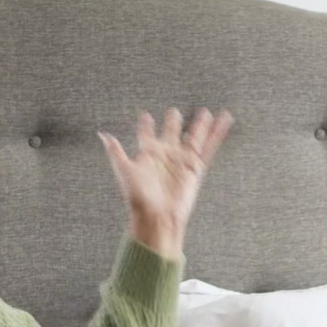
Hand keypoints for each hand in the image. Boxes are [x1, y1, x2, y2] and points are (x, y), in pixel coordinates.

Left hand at [100, 107, 233, 258]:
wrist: (157, 216)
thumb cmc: (138, 197)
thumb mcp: (124, 170)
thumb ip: (116, 151)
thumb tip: (103, 134)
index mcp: (148, 155)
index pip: (146, 135)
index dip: (145, 126)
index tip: (146, 116)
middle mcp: (166, 156)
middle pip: (171, 134)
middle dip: (172, 123)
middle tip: (174, 111)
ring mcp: (182, 161)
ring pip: (193, 138)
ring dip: (198, 125)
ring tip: (205, 111)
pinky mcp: (196, 168)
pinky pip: (209, 147)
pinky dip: (217, 133)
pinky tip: (223, 120)